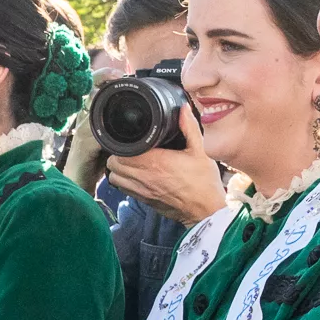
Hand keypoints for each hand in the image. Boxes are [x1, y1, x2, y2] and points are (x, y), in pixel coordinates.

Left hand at [104, 113, 228, 224]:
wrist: (206, 211)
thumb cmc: (204, 182)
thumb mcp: (200, 151)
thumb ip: (189, 128)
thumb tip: (183, 109)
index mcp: (156, 162)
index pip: (123, 152)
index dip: (122, 144)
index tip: (131, 139)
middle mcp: (144, 177)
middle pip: (114, 163)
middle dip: (118, 154)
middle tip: (129, 149)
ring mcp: (141, 191)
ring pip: (114, 177)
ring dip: (118, 168)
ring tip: (130, 161)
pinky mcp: (143, 201)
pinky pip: (122, 189)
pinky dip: (123, 181)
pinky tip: (134, 175)